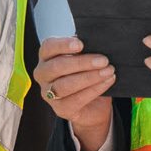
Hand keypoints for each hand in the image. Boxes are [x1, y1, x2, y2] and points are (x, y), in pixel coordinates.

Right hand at [35, 36, 116, 150]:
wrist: (92, 103)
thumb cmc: (86, 73)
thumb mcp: (84, 57)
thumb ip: (85, 49)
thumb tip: (96, 41)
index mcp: (46, 56)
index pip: (48, 47)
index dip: (63, 45)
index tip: (81, 44)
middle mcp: (43, 74)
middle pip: (56, 67)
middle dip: (82, 63)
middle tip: (103, 60)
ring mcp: (48, 93)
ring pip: (64, 85)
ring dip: (89, 77)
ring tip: (108, 71)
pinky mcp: (60, 109)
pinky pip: (76, 99)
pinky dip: (94, 89)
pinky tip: (106, 82)